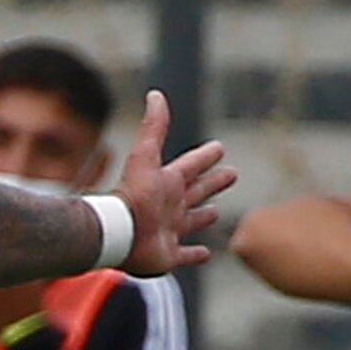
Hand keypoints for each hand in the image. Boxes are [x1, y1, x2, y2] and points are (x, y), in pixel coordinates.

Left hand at [116, 90, 237, 275]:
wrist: (118, 233)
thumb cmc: (134, 195)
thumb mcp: (146, 155)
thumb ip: (154, 127)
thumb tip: (155, 94)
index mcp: (168, 183)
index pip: (192, 165)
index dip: (205, 157)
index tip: (219, 147)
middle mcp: (170, 206)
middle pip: (197, 191)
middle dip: (213, 183)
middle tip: (232, 173)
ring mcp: (169, 231)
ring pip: (191, 222)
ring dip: (203, 217)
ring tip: (215, 212)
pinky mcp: (169, 255)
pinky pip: (185, 255)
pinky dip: (196, 255)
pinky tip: (207, 253)